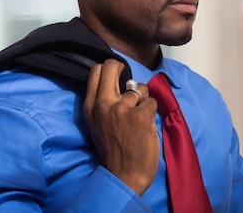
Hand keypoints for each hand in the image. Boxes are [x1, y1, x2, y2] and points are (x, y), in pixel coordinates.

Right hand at [83, 59, 158, 195]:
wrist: (124, 176)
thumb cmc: (114, 150)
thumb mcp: (98, 123)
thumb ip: (104, 102)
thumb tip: (121, 82)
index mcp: (90, 107)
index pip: (96, 71)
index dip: (109, 68)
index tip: (117, 73)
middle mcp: (103, 104)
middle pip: (112, 66)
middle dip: (123, 68)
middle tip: (129, 82)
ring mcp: (122, 109)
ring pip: (139, 87)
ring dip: (143, 98)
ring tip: (139, 115)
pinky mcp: (140, 116)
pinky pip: (151, 101)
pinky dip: (152, 111)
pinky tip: (146, 125)